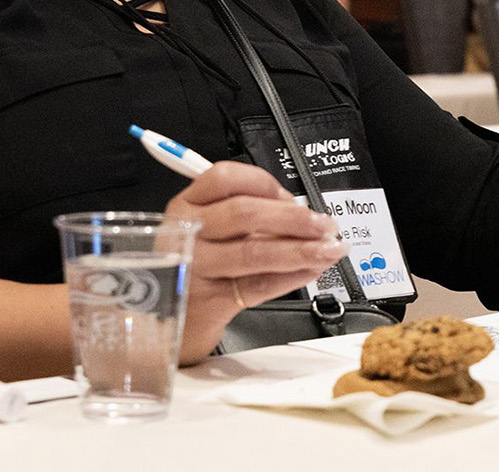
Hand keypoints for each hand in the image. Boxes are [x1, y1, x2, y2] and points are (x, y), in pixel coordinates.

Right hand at [165, 162, 348, 363]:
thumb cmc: (197, 268)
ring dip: (301, 249)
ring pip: (254, 251)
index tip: (293, 197)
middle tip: (325, 225)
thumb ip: (248, 217)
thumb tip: (300, 213)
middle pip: (244, 213)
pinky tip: (311, 271)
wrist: (168, 320)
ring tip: (329, 249)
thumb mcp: (209, 232)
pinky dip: (291, 277)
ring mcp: (195, 267)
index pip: (225, 178)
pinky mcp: (209, 301)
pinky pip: (258, 285)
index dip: (265, 184)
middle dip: (293, 218)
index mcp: (187, 204)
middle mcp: (187, 231)